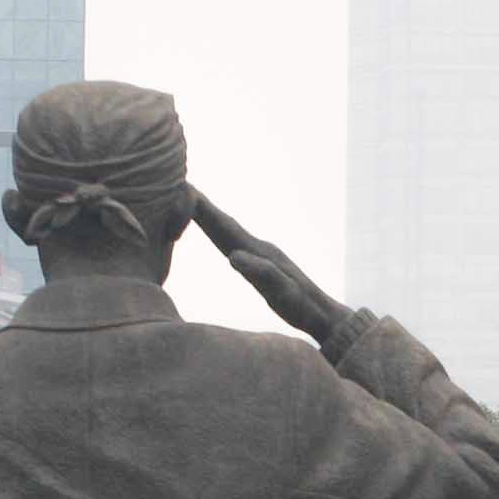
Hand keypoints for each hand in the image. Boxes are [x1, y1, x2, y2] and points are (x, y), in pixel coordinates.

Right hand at [194, 189, 367, 354]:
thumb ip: (261, 273)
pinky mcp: (261, 262)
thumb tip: (233, 256)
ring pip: (226, 227)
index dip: (198, 209)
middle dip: (195, 202)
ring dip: (205, 213)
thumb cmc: (304, 308)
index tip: (178, 196)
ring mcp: (259, 253)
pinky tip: (213, 230)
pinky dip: (216, 229)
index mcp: (258, 251)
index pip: (222, 224)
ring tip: (184, 201)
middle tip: (172, 183)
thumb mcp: (282, 293)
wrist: (326, 315)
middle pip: (221, 220)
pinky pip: (231, 239)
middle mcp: (257, 246)